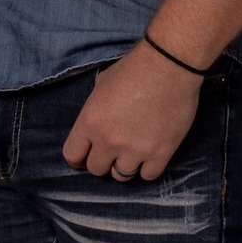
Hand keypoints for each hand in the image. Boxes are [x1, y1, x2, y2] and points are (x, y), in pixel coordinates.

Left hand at [62, 43, 203, 181]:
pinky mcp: (160, 153)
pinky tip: (150, 156)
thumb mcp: (102, 84)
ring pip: (121, 176)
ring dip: (125, 166)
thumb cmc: (134, 69)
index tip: (85, 157)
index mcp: (89, 122)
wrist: (169, 66)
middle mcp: (108, 141)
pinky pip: (148, 176)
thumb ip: (95, 108)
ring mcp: (135, 150)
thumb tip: (98, 116)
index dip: (78, 158)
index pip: (72, 155)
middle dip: (103, 161)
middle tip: (113, 152)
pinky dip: (148, 168)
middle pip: (97, 169)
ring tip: (133, 154)